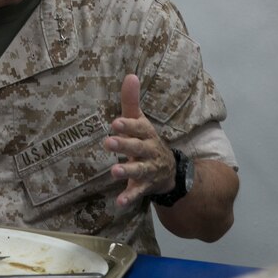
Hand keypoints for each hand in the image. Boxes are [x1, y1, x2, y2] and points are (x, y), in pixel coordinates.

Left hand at [104, 74, 177, 206]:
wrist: (169, 170)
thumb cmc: (145, 140)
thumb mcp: (139, 121)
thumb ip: (131, 101)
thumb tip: (130, 75)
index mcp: (147, 134)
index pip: (139, 127)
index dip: (128, 125)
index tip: (115, 122)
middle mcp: (149, 151)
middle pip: (138, 147)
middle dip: (124, 145)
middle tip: (108, 142)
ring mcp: (148, 169)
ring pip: (139, 170)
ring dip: (127, 171)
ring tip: (113, 171)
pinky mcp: (144, 186)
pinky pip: (137, 192)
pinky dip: (129, 197)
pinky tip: (119, 203)